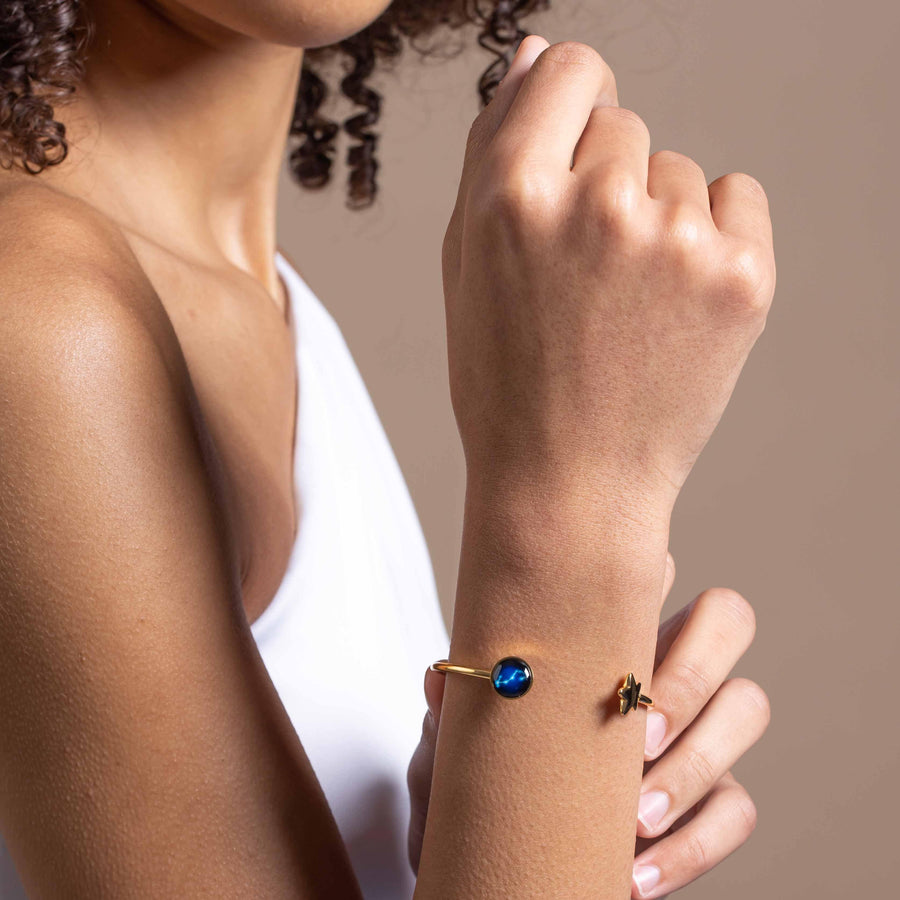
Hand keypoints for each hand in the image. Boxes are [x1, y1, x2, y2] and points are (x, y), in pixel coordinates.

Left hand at [406, 554, 770, 896]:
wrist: (502, 862)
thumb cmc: (487, 779)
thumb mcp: (458, 749)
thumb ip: (455, 713)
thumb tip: (439, 680)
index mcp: (612, 632)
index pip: (653, 569)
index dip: (651, 573)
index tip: (613, 616)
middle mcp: (665, 666)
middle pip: (727, 618)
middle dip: (692, 670)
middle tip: (638, 734)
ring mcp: (699, 730)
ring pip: (747, 705)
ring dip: (693, 763)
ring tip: (633, 815)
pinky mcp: (714, 801)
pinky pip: (737, 809)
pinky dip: (693, 845)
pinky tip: (635, 875)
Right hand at [442, 36, 775, 531]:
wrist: (569, 484)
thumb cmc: (506, 381)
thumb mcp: (465, 265)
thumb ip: (492, 149)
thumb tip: (533, 54)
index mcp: (512, 196)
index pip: (569, 70)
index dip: (569, 107)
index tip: (571, 151)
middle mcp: (596, 205)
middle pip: (624, 124)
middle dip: (604, 181)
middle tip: (584, 275)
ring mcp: (676, 241)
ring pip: (677, 171)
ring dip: (655, 219)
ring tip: (624, 307)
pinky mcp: (742, 276)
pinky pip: (734, 198)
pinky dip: (711, 238)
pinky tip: (673, 303)